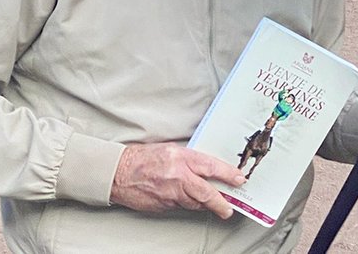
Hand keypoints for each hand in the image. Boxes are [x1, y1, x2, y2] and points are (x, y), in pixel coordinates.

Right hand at [110, 143, 245, 218]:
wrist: (119, 173)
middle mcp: (178, 176)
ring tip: (215, 206)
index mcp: (181, 158)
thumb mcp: (172, 150)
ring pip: (195, 203)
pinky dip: (188, 205)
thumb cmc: (144, 158)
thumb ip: (190, 159)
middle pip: (206, 193)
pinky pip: (180, 207)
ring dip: (205, 205)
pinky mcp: (163, 206)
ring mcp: (170, 194)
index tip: (239, 179)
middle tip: (230, 208)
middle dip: (221, 202)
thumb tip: (207, 169)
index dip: (227, 174)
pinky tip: (189, 201)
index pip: (211, 167)